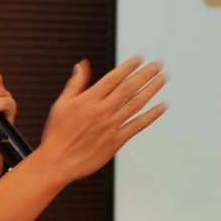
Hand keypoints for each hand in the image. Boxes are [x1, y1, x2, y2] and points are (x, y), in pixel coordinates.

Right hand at [38, 56, 167, 183]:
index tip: (139, 59)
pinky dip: (151, 115)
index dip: (128, 67)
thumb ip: (75, 83)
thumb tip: (81, 65)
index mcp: (88, 100)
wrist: (58, 161)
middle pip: (128, 88)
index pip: (113, 78)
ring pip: (136, 104)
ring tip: (162, 79)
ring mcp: (111, 126)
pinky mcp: (116, 141)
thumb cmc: (57, 133)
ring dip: (151, 89)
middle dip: (145, 74)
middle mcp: (102, 111)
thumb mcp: (62, 104)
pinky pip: (138, 125)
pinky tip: (162, 106)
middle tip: (157, 65)